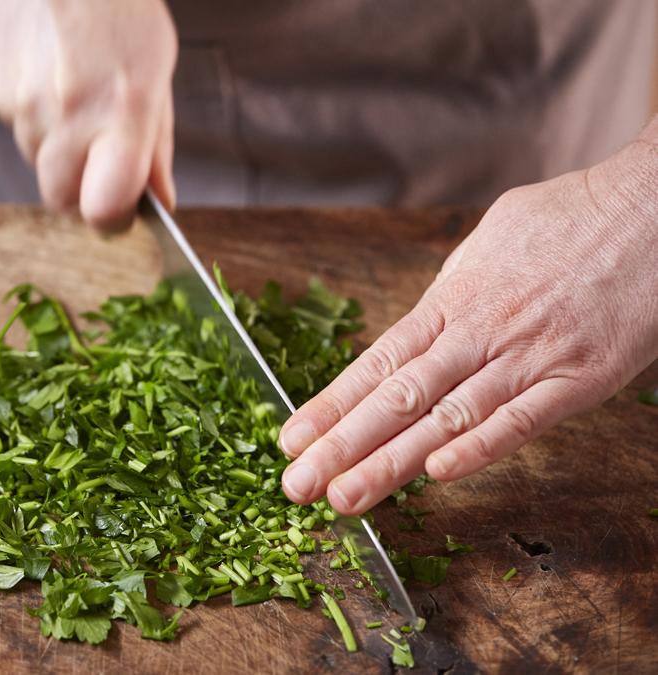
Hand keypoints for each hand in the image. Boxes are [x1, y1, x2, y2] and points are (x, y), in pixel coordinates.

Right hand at [0, 0, 176, 230]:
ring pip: (35, 158)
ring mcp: (21, 100)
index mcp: (121, 110)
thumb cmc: (118, 5)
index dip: (111, 217)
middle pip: (60, 197)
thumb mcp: (156, 71)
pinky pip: (12, 122)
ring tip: (71, 85)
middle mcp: (67, 112)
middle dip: (78, 186)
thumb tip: (160, 203)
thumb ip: (156, 146)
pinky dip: (30, 110)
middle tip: (96, 147)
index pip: (104, 207)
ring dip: (55, 141)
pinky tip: (45, 67)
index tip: (119, 208)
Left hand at [278, 128, 657, 513]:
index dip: (331, 404)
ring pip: (447, 418)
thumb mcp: (487, 242)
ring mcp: (526, 357)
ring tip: (346, 497)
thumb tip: (422, 319)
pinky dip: (481, 448)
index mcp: (451, 301)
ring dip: (392, 462)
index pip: (377, 363)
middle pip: (398, 398)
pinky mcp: (578, 378)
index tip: (291, 437)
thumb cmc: (565, 219)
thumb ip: (452, 289)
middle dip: (343, 446)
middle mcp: (478, 332)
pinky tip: (438, 475)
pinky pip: (522, 419)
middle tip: (298, 485)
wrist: (649, 207)